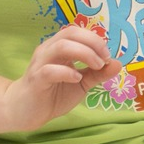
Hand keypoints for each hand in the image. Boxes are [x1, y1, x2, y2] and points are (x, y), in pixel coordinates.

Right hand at [3, 25, 120, 130]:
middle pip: (71, 33)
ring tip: (95, 67)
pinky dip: (67, 72)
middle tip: (104, 60)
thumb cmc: (53, 93)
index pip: (78, 32)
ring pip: (62, 46)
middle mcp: (49, 50)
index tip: (107, 56)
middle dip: (93, 43)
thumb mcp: (81, 83)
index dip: (96, 40)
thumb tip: (118, 63)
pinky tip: (76, 79)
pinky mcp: (36, 80)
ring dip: (85, 54)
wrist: (25, 111)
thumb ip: (98, 73)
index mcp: (59, 47)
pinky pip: (50, 70)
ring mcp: (40, 64)